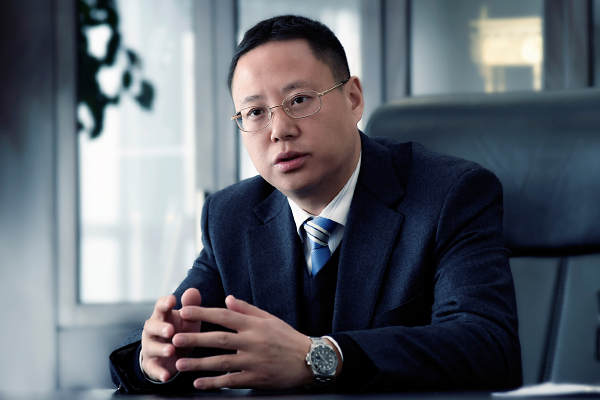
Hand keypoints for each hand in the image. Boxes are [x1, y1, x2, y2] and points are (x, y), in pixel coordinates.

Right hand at [140, 288, 201, 381]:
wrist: (172, 355)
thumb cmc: (181, 332)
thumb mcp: (188, 319)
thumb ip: (191, 306)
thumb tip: (193, 290)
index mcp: (163, 316)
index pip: (160, 307)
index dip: (165, 303)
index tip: (172, 300)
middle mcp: (153, 330)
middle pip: (152, 326)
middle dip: (160, 327)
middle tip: (170, 330)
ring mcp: (150, 347)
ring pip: (151, 347)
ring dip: (160, 348)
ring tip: (170, 350)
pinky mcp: (152, 364)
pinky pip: (153, 368)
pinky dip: (159, 372)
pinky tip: (166, 375)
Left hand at [172, 295, 314, 389]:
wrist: (310, 360)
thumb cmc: (288, 337)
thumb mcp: (270, 318)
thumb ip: (247, 309)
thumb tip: (227, 299)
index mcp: (254, 325)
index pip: (225, 316)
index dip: (204, 313)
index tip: (186, 311)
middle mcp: (252, 342)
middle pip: (219, 339)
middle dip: (195, 338)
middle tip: (175, 338)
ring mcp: (254, 361)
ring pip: (222, 362)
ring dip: (199, 363)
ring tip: (180, 363)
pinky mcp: (256, 378)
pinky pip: (231, 381)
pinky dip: (214, 383)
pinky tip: (199, 383)